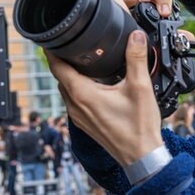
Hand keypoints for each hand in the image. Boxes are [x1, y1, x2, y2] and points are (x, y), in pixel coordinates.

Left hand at [46, 0, 171, 166]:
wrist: (142, 157)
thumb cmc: (139, 128)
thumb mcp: (140, 87)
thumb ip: (136, 58)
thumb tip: (134, 37)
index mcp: (83, 95)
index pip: (57, 66)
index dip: (52, 50)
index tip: (53, 38)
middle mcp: (75, 106)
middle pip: (60, 77)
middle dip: (64, 60)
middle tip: (72, 45)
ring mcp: (79, 117)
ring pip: (67, 90)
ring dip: (72, 75)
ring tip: (84, 62)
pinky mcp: (85, 124)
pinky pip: (74, 101)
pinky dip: (78, 89)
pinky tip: (95, 85)